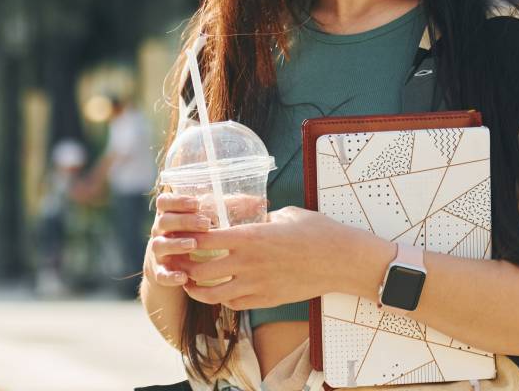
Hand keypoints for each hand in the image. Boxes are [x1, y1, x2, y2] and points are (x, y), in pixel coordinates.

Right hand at [144, 192, 213, 287]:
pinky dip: (170, 276)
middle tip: (205, 223)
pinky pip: (161, 275)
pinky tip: (183, 277)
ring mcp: (158, 253)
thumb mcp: (200, 224)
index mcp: (169, 216)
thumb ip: (219, 212)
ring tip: (193, 245)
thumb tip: (252, 202)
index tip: (197, 203)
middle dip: (184, 221)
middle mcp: (160, 233)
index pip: (164, 202)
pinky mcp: (159, 273)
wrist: (172, 270)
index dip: (177, 201)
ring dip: (175, 244)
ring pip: (159, 246)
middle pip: (163, 222)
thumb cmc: (194, 239)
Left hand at [169, 206, 383, 310]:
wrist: (341, 260)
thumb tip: (251, 217)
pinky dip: (222, 299)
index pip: (203, 239)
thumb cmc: (317, 232)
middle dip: (184, 266)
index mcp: (249, 236)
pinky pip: (234, 304)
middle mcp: (247, 262)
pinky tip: (220, 292)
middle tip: (178, 262)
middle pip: (200, 270)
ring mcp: (256, 284)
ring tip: (190, 283)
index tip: (183, 236)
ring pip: (212, 295)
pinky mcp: (267, 300)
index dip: (187, 238)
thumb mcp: (285, 214)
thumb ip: (262, 218)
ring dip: (197, 289)